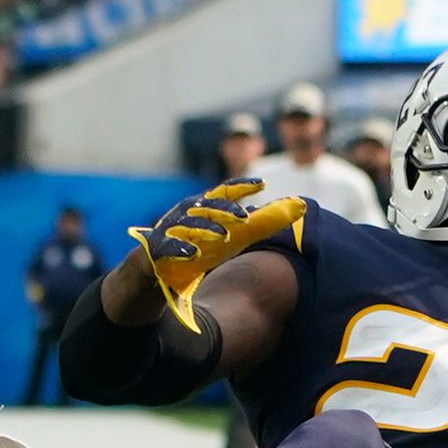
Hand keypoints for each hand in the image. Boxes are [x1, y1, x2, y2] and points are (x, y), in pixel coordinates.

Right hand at [130, 181, 301, 327]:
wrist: (156, 263)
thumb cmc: (197, 242)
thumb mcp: (228, 234)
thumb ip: (257, 223)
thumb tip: (291, 210)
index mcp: (205, 205)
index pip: (226, 190)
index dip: (243, 185)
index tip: (263, 184)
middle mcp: (189, 211)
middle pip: (210, 207)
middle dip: (227, 210)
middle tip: (245, 217)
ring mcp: (173, 228)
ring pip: (192, 225)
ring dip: (208, 229)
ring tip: (223, 236)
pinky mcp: (160, 246)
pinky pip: (171, 246)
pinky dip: (182, 248)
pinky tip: (194, 254)